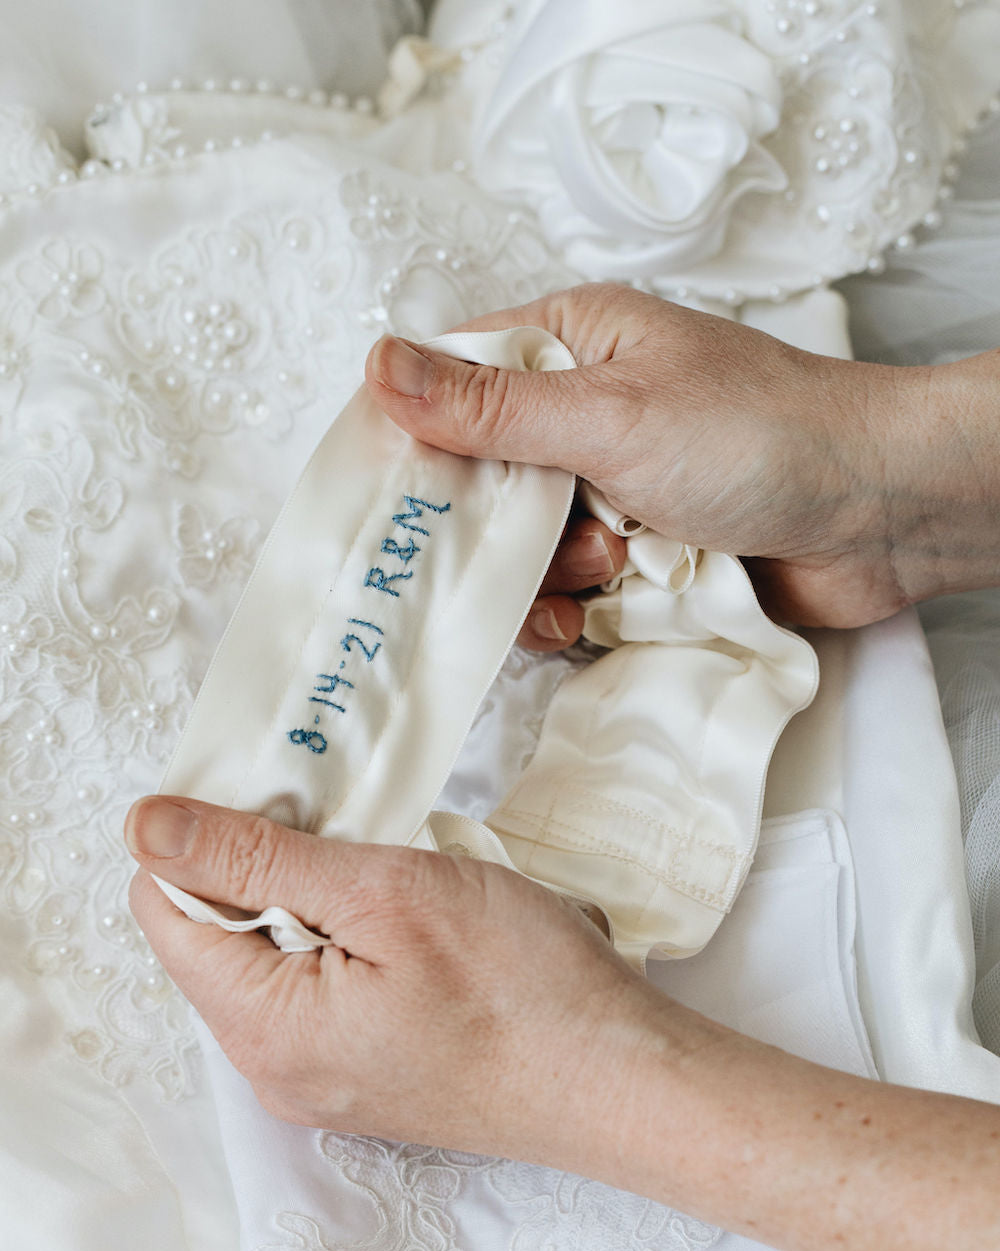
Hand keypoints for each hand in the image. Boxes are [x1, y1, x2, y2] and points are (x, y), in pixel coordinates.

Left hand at [125, 794, 999, 1250]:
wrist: (623, 1083)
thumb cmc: (523, 984)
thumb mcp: (386, 892)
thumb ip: (257, 859)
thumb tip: (143, 826)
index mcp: (262, 1030)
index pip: (166, 910)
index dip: (208, 837)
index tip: (288, 802)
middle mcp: (272, 1071)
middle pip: (215, 938)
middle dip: (268, 869)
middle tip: (359, 840)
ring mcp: (318, 1083)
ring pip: (269, 960)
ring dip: (315, 902)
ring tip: (396, 884)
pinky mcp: (361, 1080)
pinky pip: (315, 993)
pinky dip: (346, 941)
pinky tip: (412, 929)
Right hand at [365, 283, 999, 633]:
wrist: (878, 514)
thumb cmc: (761, 435)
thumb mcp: (610, 414)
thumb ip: (490, 408)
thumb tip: (377, 366)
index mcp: (571, 346)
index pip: (451, 384)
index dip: (413, 441)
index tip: (393, 498)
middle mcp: (584, 414)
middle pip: (479, 481)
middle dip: (497, 528)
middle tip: (530, 539)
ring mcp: (612, 488)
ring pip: (522, 551)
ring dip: (551, 573)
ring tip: (612, 559)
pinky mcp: (640, 555)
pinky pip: (569, 595)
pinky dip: (579, 611)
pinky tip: (605, 610)